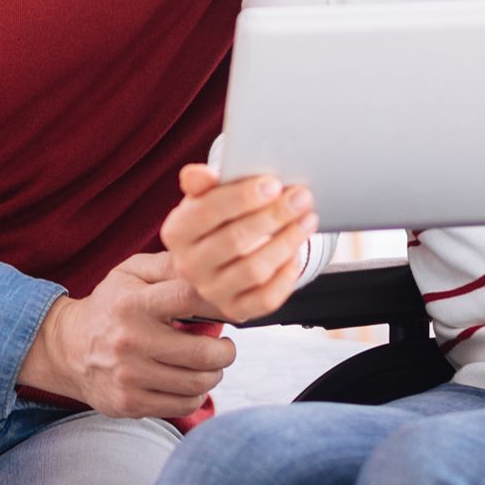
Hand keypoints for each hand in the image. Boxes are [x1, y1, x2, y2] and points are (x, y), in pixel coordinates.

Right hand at [16, 251, 234, 418]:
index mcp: (134, 303)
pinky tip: (190, 381)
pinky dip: (195, 394)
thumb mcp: (132, 273)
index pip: (191, 298)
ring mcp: (129, 376)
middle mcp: (131, 341)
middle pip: (203, 353)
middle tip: (225, 347)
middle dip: (226, 351)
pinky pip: (183, 405)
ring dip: (214, 374)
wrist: (68, 348)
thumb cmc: (111, 305)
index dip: (222, 303)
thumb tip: (209, 267)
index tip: (233, 310)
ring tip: (209, 364)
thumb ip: (170, 265)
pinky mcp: (130, 403)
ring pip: (197, 383)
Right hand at [159, 164, 317, 322]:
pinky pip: (266, 299)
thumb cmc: (218, 217)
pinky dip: (286, 275)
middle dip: (273, 216)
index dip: (243, 197)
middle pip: (234, 240)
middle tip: (301, 198)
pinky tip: (297, 252)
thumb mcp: (206, 194)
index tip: (274, 184)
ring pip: (254, 270)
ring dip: (287, 242)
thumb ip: (200, 180)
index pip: (206, 212)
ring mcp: (212, 291)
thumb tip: (204, 174)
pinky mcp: (236, 309)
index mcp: (177, 231)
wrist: (222, 253)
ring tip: (307, 219)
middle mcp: (189, 265)